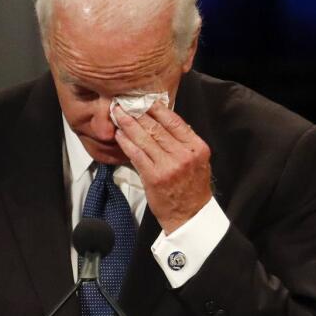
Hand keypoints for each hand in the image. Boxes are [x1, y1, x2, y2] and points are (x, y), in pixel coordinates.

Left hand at [113, 102, 212, 233]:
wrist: (189, 215)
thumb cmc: (192, 188)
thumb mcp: (198, 161)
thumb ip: (184, 141)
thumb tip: (165, 120)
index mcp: (197, 147)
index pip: (175, 121)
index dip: (156, 108)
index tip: (144, 99)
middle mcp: (184, 155)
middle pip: (157, 127)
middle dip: (137, 113)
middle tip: (123, 102)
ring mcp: (168, 166)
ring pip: (145, 138)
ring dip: (128, 124)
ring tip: (117, 114)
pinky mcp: (154, 177)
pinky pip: (136, 154)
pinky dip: (126, 143)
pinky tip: (119, 135)